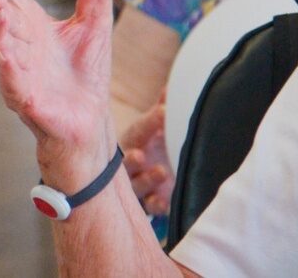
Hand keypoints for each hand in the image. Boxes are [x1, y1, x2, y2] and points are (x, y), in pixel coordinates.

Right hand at [0, 0, 118, 186]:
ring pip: (1, 53)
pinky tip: (9, 61)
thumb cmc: (84, 73)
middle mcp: (20, 47)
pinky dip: (11, 75)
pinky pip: (16, 88)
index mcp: (31, 26)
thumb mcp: (94, 22)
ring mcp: (20, 75)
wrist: (89, 120)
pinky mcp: (30, 102)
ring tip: (0, 15)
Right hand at [120, 100, 174, 214]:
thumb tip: (170, 88)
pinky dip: (157, 205)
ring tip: (161, 172)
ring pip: (137, 185)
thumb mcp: (154, 128)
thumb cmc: (149, 147)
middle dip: (132, 160)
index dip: (151, 122)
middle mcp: (130, 164)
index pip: (139, 130)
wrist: (143, 178)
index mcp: (133, 141)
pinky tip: (165, 203)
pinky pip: (150, 207)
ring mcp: (137, 184)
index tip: (164, 112)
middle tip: (140, 155)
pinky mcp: (148, 203)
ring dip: (147, 180)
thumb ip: (161, 110)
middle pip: (127, 162)